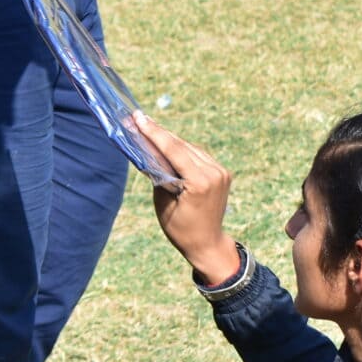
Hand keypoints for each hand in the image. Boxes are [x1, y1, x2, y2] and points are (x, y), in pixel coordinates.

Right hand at [134, 113, 241, 282]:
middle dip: (159, 133)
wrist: (208, 243)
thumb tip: (151, 152)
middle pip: (182, 146)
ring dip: (170, 139)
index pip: (174, 151)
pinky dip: (183, 150)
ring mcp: (221, 172)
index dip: (154, 133)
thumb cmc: (180, 229)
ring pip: (190, 148)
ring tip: (150, 128)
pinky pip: (198, 155)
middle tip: (140, 119)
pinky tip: (168, 143)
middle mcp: (214, 173)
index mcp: (200, 183)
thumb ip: (160, 176)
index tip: (139, 118)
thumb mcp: (163, 204)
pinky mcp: (222, 172)